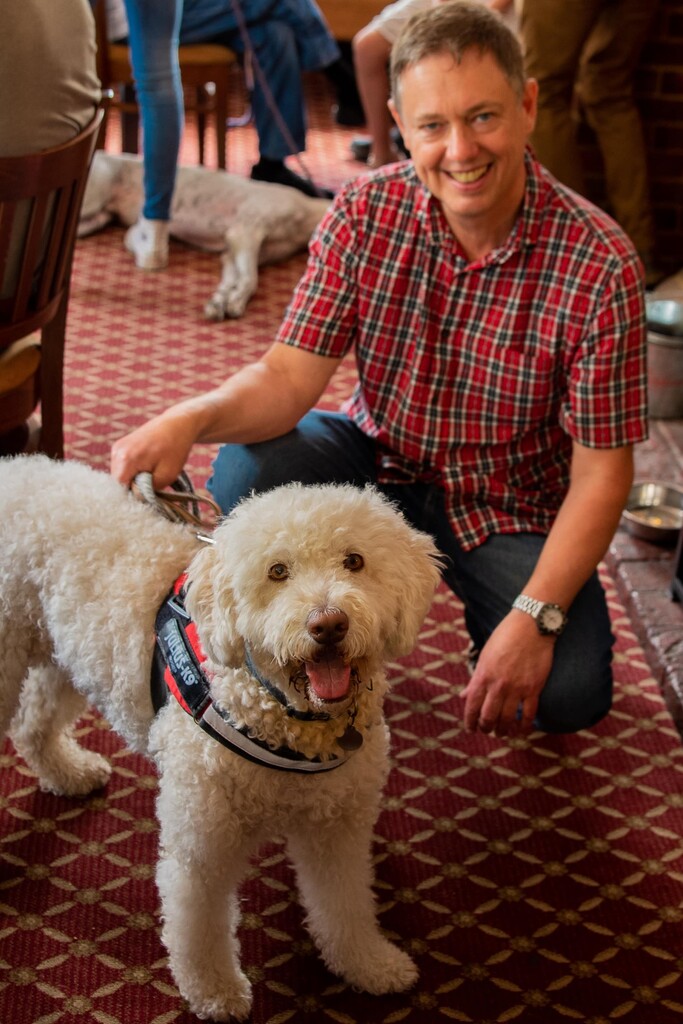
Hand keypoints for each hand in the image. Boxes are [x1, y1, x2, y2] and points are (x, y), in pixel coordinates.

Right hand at [110, 409, 197, 489]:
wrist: (178, 424)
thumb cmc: (175, 449)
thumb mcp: (167, 475)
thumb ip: (149, 490)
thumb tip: (137, 498)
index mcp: (126, 459)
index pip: (119, 488)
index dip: (133, 495)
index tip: (148, 494)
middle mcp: (117, 452)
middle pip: (118, 482)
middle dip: (134, 486)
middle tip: (153, 481)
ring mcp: (117, 447)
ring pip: (120, 475)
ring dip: (134, 478)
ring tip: (151, 471)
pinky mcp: (121, 446)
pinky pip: (123, 466)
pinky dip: (133, 470)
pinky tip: (147, 465)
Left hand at [461, 612, 555, 736]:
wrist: (531, 626)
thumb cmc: (505, 637)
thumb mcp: (485, 656)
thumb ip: (476, 678)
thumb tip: (464, 695)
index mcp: (483, 675)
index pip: (472, 705)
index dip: (470, 721)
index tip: (470, 729)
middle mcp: (498, 684)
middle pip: (488, 716)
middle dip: (486, 728)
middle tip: (487, 731)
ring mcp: (517, 688)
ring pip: (507, 719)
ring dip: (503, 730)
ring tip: (502, 733)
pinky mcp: (534, 688)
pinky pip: (528, 714)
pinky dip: (524, 726)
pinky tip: (522, 732)